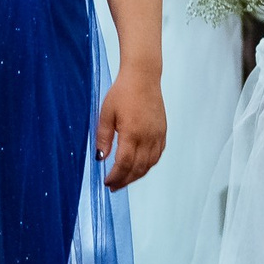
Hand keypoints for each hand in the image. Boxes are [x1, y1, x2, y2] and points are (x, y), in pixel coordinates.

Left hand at [95, 71, 166, 189]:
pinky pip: (157, 155)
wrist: (143, 78)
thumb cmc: (123, 92)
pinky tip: (139, 167)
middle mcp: (147, 137)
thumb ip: (103, 137)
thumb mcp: (106, 113)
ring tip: (125, 180)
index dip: (115, 176)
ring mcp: (157, 135)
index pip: (124, 164)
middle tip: (114, 186)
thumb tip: (100, 157)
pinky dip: (148, 165)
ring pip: (149, 164)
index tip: (107, 182)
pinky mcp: (162, 132)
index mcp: (132, 133)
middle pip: (137, 168)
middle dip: (125, 180)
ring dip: (137, 175)